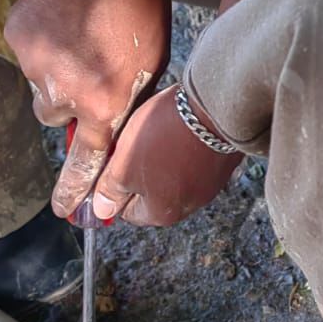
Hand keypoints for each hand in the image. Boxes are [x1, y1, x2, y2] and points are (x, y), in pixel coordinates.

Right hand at [4, 0, 170, 218]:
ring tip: (79, 38)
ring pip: (42, 88)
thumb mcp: (149, 69)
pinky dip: (44, 45)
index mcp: (104, 106)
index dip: (75, 192)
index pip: (86, 165)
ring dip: (57, 74)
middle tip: (90, 67)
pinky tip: (64, 20)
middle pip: (57, 120)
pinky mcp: (17, 38)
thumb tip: (109, 139)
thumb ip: (125, 107)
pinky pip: (28, 58)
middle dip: (70, 103)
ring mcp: (36, 66)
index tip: (65, 214)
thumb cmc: (139, 6)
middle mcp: (65, 94)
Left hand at [91, 87, 241, 225]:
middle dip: (138, 171)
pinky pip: (192, 161)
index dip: (114, 188)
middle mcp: (188, 206)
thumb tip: (102, 211)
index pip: (128, 212)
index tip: (110, 166)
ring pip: (172, 176)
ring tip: (154, 132)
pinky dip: (181, 148)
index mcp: (162, 213)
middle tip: (129, 145)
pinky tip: (176, 129)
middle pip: (151, 194)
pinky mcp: (220, 163)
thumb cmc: (165, 138)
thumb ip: (111, 191)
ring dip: (160, 158)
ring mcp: (208, 185)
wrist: (213, 108)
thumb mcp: (124, 165)